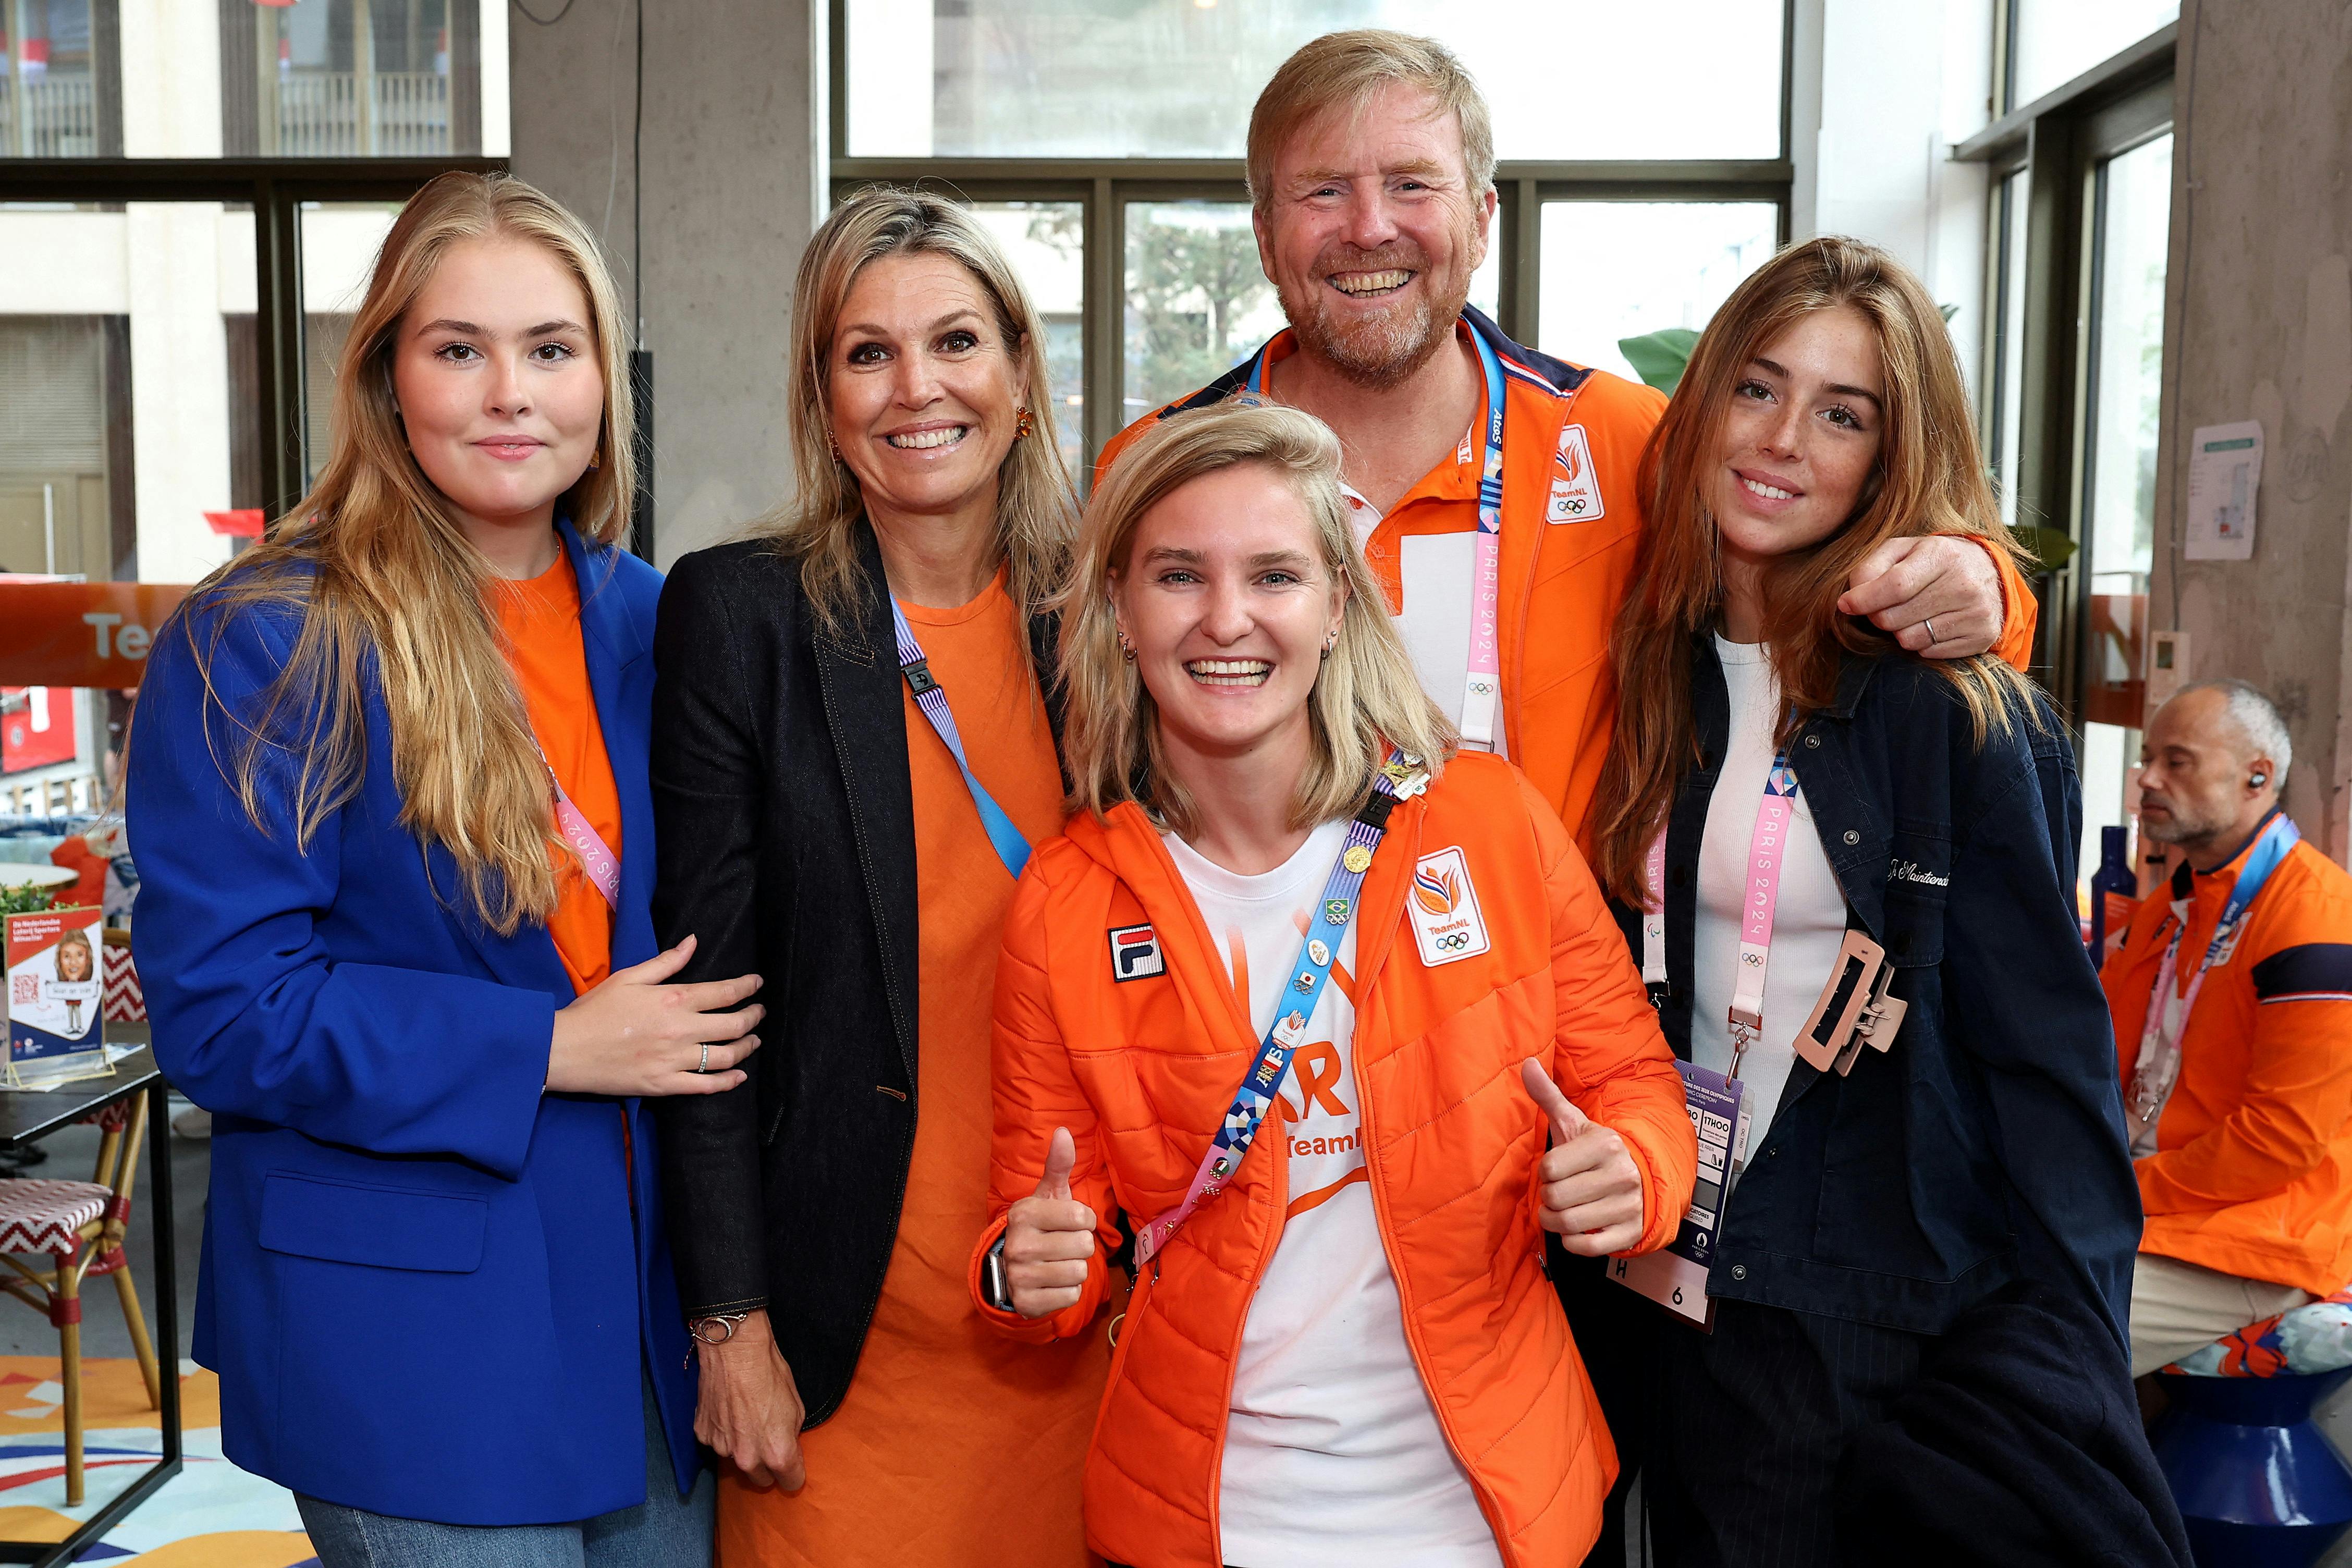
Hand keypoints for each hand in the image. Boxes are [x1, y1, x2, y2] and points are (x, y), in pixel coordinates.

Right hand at [546, 934, 762, 1096]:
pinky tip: (739, 1076)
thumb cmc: (594, 1010)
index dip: (747, 987)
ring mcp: (674, 1060)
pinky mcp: (664, 1085)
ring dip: (746, 1047)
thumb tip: (693, 942)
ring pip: (725, 1056)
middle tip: (760, 1013)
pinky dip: (728, 1082)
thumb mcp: (629, 977)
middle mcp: (680, 1030)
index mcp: (673, 1000)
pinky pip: (706, 1086)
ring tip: (754, 1041)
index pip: (724, 992)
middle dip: (754, 1017)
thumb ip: (666, 962)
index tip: (757, 984)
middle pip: (733, 1025)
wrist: (564, 1050)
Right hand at [693, 1309, 806, 1489]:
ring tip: (745, 1419)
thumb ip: (791, 1436)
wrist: (734, 1350)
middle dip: (767, 1466)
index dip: (794, 1474)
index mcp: (777, 1453)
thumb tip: (787, 1445)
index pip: (790, 1483)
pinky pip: (717, 1442)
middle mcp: (747, 1458)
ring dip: (742, 1448)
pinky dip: (723, 1432)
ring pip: (736, 1460)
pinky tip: (728, 1410)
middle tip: (768, 1442)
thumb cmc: (770, 1373)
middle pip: (760, 1479)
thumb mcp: (796, 1406)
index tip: (793, 1465)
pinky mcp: (703, 1435)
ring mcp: (721, 1449)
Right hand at [1002, 1127, 1096, 1317]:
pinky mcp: (1027, 1303)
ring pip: (1080, 1271)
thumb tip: (1064, 1132)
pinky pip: (1071, 1295)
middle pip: (1084, 1245)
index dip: (1083, 1220)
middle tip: (1061, 1245)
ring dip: (1075, 1268)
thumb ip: (1058, 1165)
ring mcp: (1020, 1276)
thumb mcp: (1048, 1195)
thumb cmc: (1039, 1226)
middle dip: (1080, 1246)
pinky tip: (1052, 1283)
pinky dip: (1067, 1291)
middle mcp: (1018, 1244)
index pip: (1082, 1216)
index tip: (1068, 1223)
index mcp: (1025, 1213)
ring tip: (1057, 1263)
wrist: (1010, 1269)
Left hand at [1521, 1058, 1645, 1255]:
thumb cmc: (1596, 1152)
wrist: (1642, 1178)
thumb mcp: (1574, 1121)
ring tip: (1561, 1210)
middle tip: (1556, 1193)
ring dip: (1554, 1221)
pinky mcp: (1629, 1233)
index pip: (1549, 1168)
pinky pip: (1586, 1248)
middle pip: (1555, 1197)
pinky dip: (1572, 1242)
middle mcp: (1620, 1175)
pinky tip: (1577, 1228)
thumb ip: (1548, 1095)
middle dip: (1547, 1198)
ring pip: (1567, 1224)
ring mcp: (1628, 1206)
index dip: (1545, 1172)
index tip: (1556, 1169)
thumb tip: (1526, 1063)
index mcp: (1604, 1145)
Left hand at [1836, 535, 2002, 658]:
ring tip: (1912, 614)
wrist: (1988, 572)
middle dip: (1879, 615)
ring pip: (1909, 639)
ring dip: (1900, 630)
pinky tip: (1931, 623)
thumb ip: (1871, 567)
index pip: (1895, 585)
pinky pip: (1929, 652)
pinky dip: (1921, 642)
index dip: (1864, 599)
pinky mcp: (1981, 637)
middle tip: (1886, 606)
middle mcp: (1964, 585)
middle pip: (1895, 617)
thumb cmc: (1932, 560)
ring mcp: (1976, 613)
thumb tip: (1851, 599)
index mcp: (1943, 555)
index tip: (1845, 605)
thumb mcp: (1903, 550)